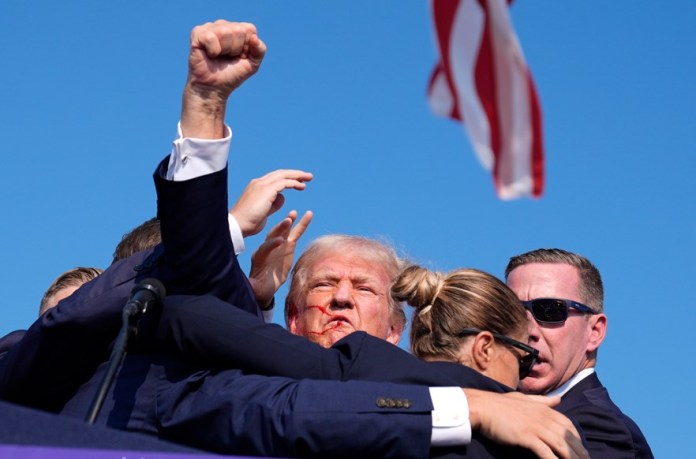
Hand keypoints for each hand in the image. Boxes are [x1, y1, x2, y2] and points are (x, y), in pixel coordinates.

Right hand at [181, 20, 266, 137]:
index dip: (247, 47)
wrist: (214, 88)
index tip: (240, 57)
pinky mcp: (197, 34)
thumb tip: (254, 37)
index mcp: (237, 29)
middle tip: (227, 58)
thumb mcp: (252, 64)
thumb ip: (260, 50)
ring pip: (225, 31)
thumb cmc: (232, 75)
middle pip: (238, 30)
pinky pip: (211, 37)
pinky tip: (209, 55)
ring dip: (224, 50)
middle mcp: (223, 25)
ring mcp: (209, 28)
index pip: (249, 29)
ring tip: (218, 56)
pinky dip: (213, 50)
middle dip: (236, 49)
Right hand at [230, 169, 312, 237]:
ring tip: (309, 178)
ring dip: (297, 176)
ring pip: (283, 175)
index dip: (287, 178)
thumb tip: (282, 198)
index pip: (274, 178)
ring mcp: (261, 185)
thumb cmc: (249, 223)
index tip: (299, 182)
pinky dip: (294, 183)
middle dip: (295, 173)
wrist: (238, 226)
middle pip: (280, 173)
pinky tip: (302, 187)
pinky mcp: (266, 190)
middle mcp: (258, 182)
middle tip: (308, 176)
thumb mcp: (264, 211)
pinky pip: (284, 183)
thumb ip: (273, 203)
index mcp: (256, 186)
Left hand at [249, 210, 312, 306]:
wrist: (265, 285)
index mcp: (259, 257)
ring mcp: (279, 245)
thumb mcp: (255, 287)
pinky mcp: (289, 246)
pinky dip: (302, 224)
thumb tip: (250, 287)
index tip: (280, 242)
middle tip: (288, 220)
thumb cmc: (260, 287)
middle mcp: (268, 248)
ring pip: (284, 231)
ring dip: (289, 221)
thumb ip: (253, 285)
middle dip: (280, 228)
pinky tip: (308, 214)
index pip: (265, 248)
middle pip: (273, 235)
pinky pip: (296, 233)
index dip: (272, 244)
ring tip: (294, 213)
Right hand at [464, 389, 587, 458]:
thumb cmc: (499, 404)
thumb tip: (559, 399)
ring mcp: (536, 427)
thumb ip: (542, 401)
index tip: (580, 450)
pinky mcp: (527, 437)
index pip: (568, 425)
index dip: (577, 439)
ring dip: (571, 458)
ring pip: (561, 446)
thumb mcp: (523, 399)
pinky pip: (546, 452)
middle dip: (579, 452)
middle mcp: (543, 417)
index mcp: (544, 408)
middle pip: (568, 437)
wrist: (482, 407)